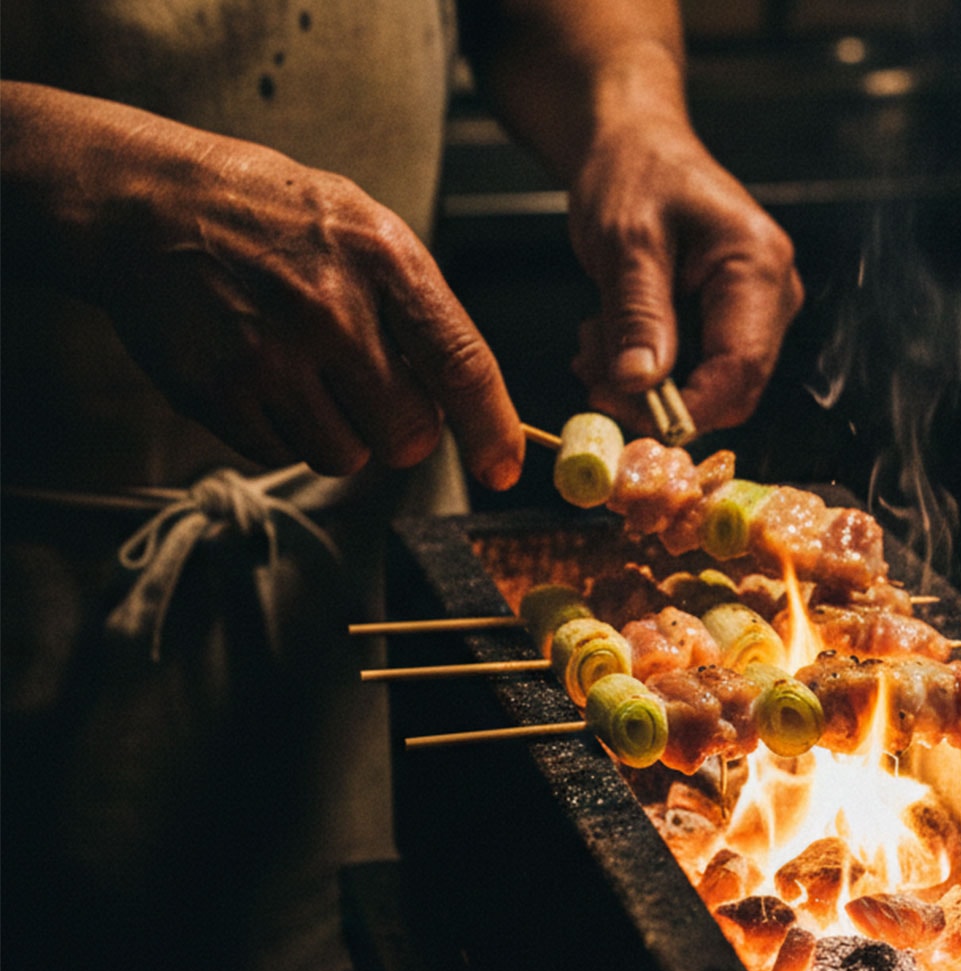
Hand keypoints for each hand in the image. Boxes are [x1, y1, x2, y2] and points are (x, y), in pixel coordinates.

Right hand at [2, 83, 524, 487]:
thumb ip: (419, 307)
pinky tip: (266, 379)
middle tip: (376, 395)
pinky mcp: (216, 393)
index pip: (461, 365)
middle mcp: (330, 312)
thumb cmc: (272, 217)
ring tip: (311, 377)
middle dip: (404, 432)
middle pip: (408, 435)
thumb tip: (467, 401)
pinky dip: (285, 434)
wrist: (148, 204)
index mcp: (382, 260)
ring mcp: (269, 357)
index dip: (492, 429)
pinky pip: (282, 455)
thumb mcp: (365, 229)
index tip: (505, 468)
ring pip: (346, 458)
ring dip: (342, 435)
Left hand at [565, 117, 802, 434]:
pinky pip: (697, 370)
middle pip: (729, 388)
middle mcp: (774, 295)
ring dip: (643, 381)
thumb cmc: (635, 174)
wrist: (637, 145)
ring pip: (707, 386)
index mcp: (759, 267)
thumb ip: (637, 314)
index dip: (683, 407)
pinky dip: (648, 368)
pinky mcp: (734, 321)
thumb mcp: (626, 241)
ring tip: (594, 339)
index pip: (738, 370)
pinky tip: (611, 337)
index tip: (615, 408)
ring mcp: (758, 311)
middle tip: (591, 371)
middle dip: (656, 397)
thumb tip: (640, 386)